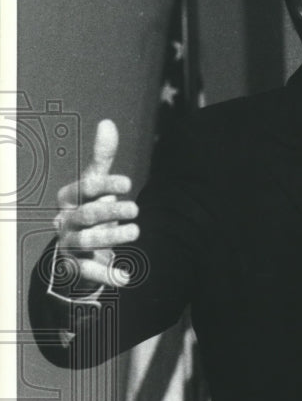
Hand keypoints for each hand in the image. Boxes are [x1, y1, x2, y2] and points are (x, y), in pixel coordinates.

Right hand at [53, 120, 139, 288]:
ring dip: (112, 237)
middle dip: (111, 211)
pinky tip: (125, 277)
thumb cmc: (90, 207)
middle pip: (86, 214)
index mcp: (70, 197)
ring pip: (87, 240)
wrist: (74, 247)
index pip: (85, 187)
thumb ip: (102, 156)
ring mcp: (69, 243)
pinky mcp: (76, 265)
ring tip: (136, 232)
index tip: (129, 183)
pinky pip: (88, 271)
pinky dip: (106, 274)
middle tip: (136, 209)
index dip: (106, 185)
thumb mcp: (96, 183)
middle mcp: (66, 220)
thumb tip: (107, 122)